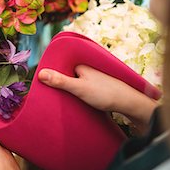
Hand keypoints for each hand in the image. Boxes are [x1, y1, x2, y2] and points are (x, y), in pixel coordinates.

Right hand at [38, 65, 157, 131]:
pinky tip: (75, 102)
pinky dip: (78, 94)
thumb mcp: (78, 88)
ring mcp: (94, 78)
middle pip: (68, 75)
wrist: (130, 104)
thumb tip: (39, 74)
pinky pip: (83, 89)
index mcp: (81, 64)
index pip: (61, 67)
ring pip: (76, 82)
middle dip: (61, 83)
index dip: (52, 75)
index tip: (42, 85)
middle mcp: (88, 68)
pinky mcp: (99, 88)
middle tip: (51, 95)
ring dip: (70, 90)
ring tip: (61, 99)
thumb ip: (60, 81)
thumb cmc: (105, 94)